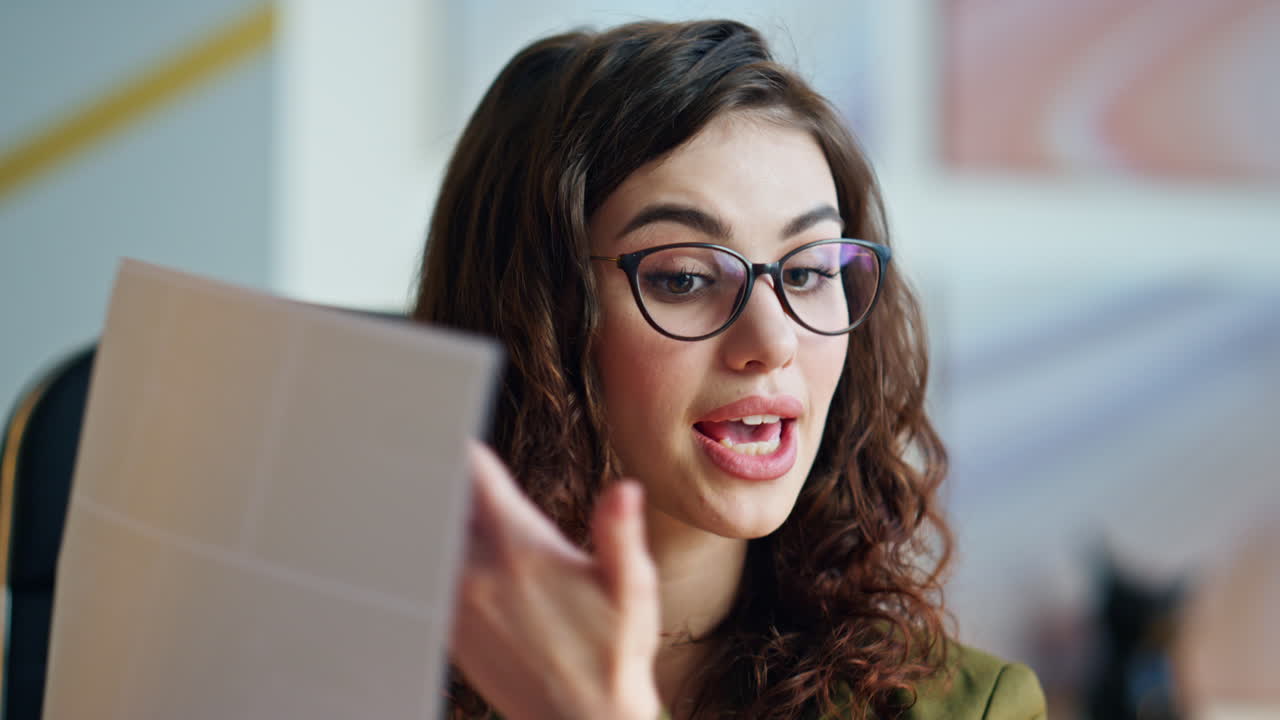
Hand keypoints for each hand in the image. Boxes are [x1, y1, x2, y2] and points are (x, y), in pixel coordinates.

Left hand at [450, 442, 661, 719]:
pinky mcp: (449, 631)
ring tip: (434, 495)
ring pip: (430, 537)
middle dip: (445, 477)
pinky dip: (429, 556)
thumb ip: (620, 532)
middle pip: (443, 500)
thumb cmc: (614, 654)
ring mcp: (456, 602)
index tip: (456, 425)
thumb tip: (626, 490)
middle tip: (436, 452)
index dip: (468, 446)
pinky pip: (427, 577)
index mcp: (520, 548)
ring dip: (433, 515)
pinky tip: (440, 550)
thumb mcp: (632, 587)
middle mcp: (477, 571)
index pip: (477, 474)